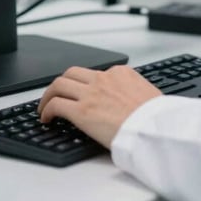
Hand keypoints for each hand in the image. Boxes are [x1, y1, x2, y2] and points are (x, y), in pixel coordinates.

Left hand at [38, 65, 161, 148]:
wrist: (154, 128)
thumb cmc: (155, 117)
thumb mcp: (148, 93)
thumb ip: (134, 91)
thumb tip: (133, 99)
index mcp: (120, 73)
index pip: (94, 73)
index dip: (83, 84)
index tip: (80, 94)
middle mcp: (103, 79)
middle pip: (72, 73)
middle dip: (61, 83)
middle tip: (55, 95)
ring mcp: (91, 94)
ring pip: (59, 84)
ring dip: (48, 95)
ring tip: (45, 107)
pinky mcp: (81, 112)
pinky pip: (56, 105)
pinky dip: (46, 110)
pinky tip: (46, 119)